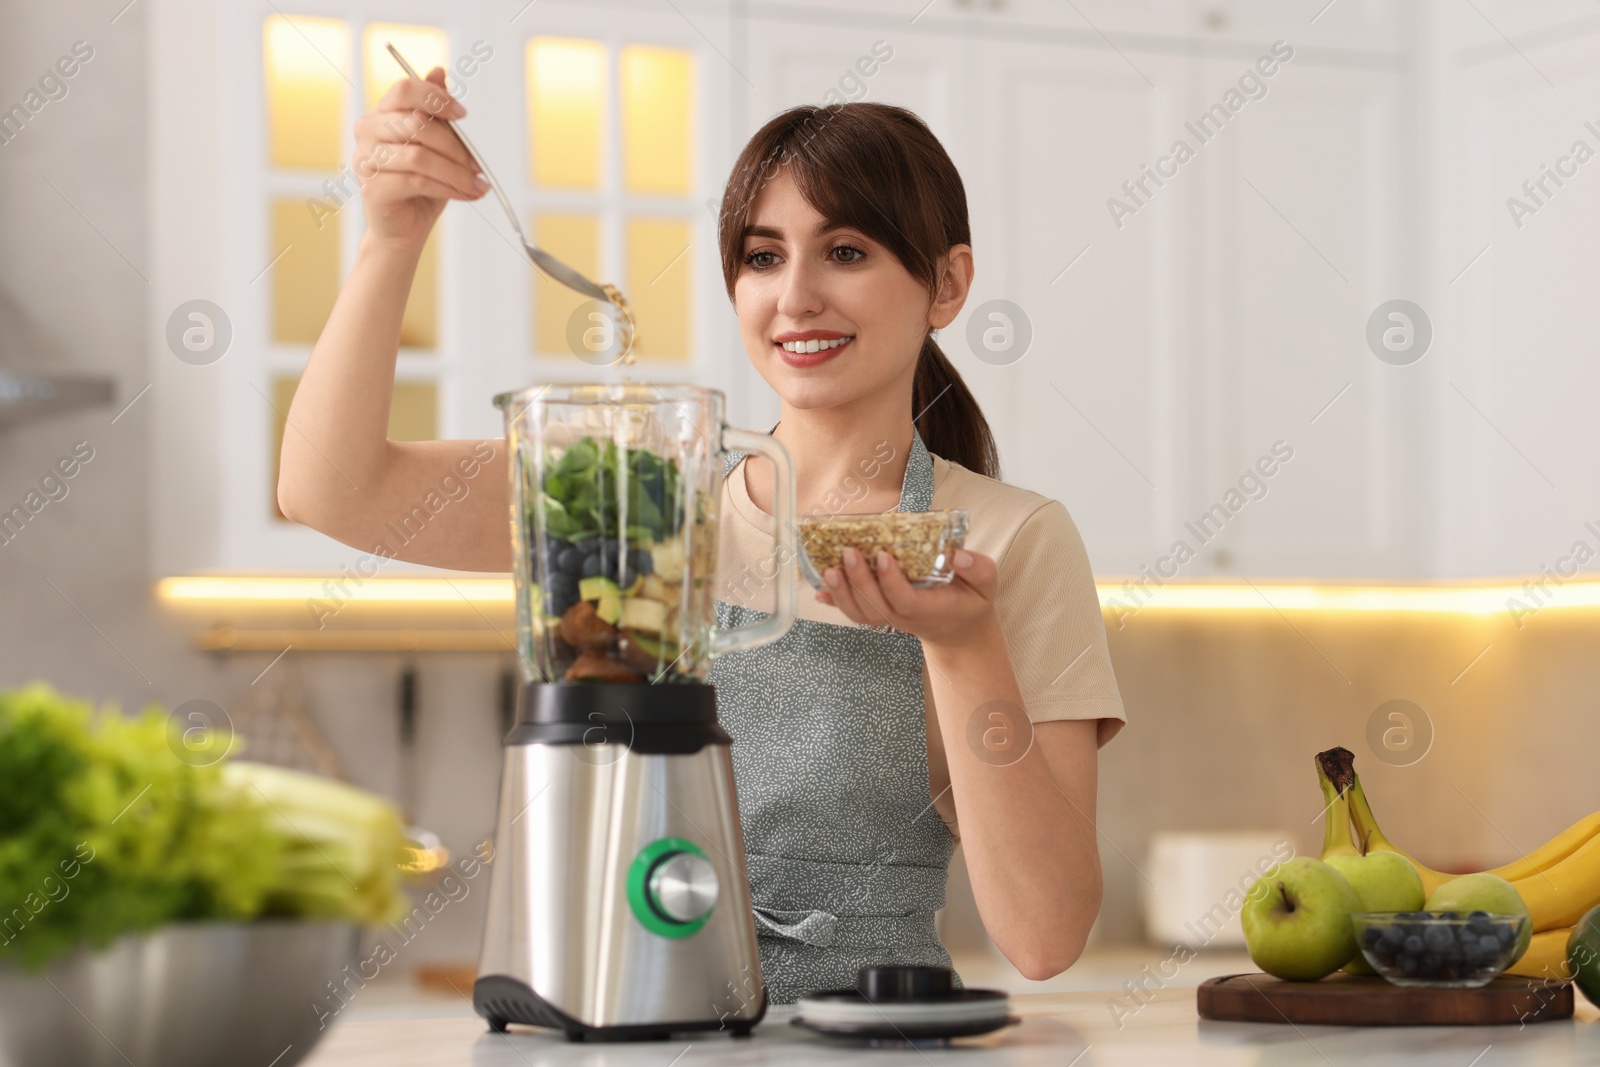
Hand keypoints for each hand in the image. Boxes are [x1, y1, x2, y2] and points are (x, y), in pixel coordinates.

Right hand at [354, 68, 486, 249]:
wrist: (404, 229)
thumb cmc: (420, 185)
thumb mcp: (435, 145)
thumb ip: (435, 111)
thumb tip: (439, 71)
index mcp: (382, 114)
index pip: (404, 90)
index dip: (436, 98)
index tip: (463, 114)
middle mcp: (367, 132)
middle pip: (416, 123)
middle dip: (455, 146)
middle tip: (478, 165)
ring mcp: (365, 160)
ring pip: (419, 156)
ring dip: (456, 172)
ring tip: (477, 185)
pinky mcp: (372, 188)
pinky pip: (416, 181)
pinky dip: (448, 188)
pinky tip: (466, 195)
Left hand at [816, 546, 999, 649]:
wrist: (959, 629)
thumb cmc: (971, 601)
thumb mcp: (986, 585)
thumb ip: (978, 569)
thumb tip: (958, 556)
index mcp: (929, 609)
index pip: (905, 601)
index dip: (891, 582)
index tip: (883, 556)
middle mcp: (904, 617)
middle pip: (875, 606)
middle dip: (859, 581)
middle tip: (848, 552)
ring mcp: (890, 618)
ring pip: (860, 613)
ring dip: (842, 592)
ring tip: (829, 567)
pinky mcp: (880, 614)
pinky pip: (854, 612)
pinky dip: (835, 601)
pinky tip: (819, 589)